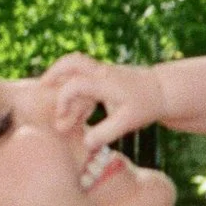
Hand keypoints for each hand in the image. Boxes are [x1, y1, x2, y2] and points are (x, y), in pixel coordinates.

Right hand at [45, 53, 164, 146]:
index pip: (76, 84)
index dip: (64, 101)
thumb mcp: (127, 123)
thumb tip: (85, 144)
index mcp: (105, 81)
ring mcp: (103, 74)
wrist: (164, 91)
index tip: (62, 120)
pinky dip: (77, 97)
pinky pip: (85, 83)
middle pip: (70, 61)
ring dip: (64, 92)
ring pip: (75, 75)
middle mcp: (101, 73)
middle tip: (40, 89)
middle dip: (53, 73)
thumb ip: (105, 133)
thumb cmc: (146, 105)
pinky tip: (76, 118)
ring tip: (58, 117)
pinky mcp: (106, 79)